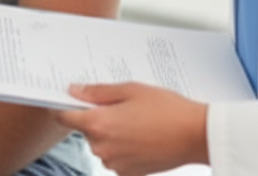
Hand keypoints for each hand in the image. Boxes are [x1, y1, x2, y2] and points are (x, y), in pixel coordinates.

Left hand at [57, 83, 207, 175]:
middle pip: (86, 130)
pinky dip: (123, 147)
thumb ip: (98, 92)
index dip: (63, 107)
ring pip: (101, 144)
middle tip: (121, 106)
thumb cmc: (166, 109)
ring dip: (111, 133)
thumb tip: (74, 91)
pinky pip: (116, 157)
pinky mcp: (128, 173)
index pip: (64, 117)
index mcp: (99, 124)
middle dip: (97, 117)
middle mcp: (102, 147)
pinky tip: (142, 136)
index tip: (67, 100)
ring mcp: (114, 163)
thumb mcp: (131, 89)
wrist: (195, 135)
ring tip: (137, 121)